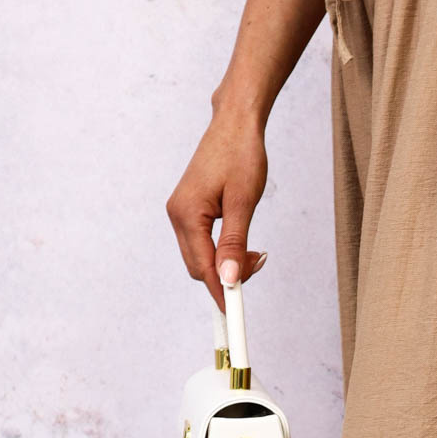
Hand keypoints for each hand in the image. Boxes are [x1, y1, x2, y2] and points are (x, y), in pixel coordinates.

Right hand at [166, 111, 269, 312]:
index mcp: (186, 214)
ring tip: (256, 252)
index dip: (220, 292)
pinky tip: (243, 244)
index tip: (236, 314)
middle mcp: (177, 215)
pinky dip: (222, 250)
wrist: (235, 123)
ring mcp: (181, 211)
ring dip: (227, 263)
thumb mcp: (243, 203)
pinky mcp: (189, 208)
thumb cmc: (242, 155)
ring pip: (201, 256)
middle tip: (259, 263)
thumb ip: (234, 243)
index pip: (202, 268)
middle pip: (199, 266)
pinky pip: (202, 242)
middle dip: (228, 275)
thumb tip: (229, 279)